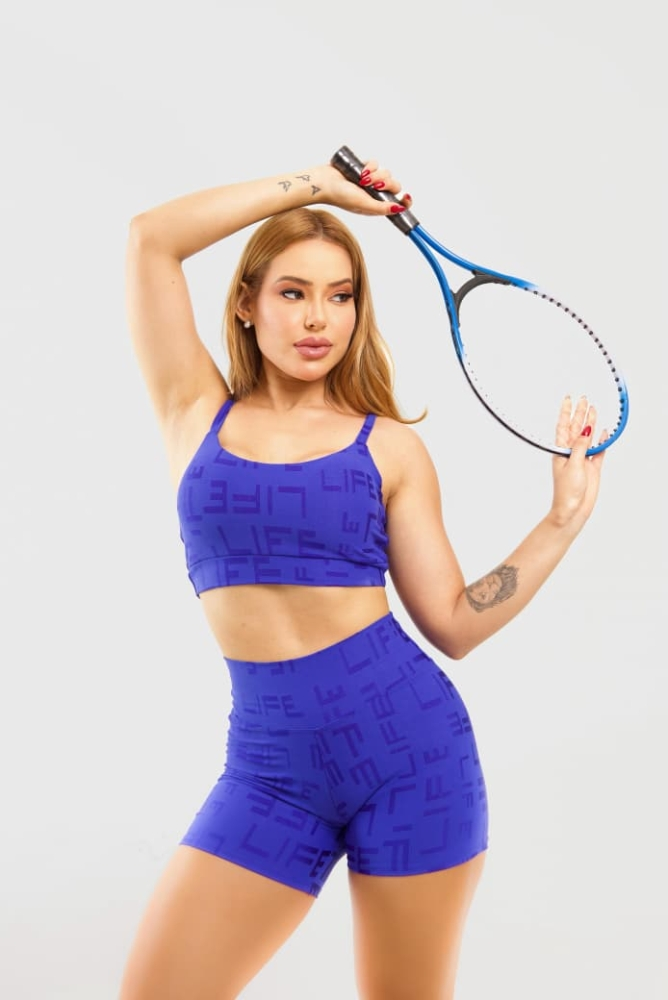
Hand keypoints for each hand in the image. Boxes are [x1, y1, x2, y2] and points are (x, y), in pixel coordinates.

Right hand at [319, 158, 412, 217]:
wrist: (324, 182)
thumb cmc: (341, 196)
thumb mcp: (364, 205)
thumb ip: (382, 208)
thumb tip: (400, 208)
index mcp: (376, 205)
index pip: (397, 203)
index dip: (405, 201)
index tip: (407, 196)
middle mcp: (375, 194)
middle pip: (394, 185)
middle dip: (385, 183)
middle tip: (373, 185)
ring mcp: (370, 180)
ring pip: (386, 172)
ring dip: (376, 174)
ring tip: (362, 179)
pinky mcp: (364, 168)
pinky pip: (376, 163)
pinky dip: (370, 165)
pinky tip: (361, 171)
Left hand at [549, 396, 606, 530]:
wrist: (572, 509)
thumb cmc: (566, 490)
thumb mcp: (573, 464)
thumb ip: (580, 446)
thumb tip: (586, 429)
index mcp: (561, 450)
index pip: (564, 426)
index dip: (566, 412)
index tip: (568, 399)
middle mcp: (571, 452)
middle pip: (577, 428)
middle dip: (580, 413)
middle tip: (584, 399)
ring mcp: (582, 459)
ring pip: (588, 437)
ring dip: (591, 423)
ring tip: (594, 409)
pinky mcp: (593, 467)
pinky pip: (599, 451)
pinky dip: (602, 441)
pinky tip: (604, 432)